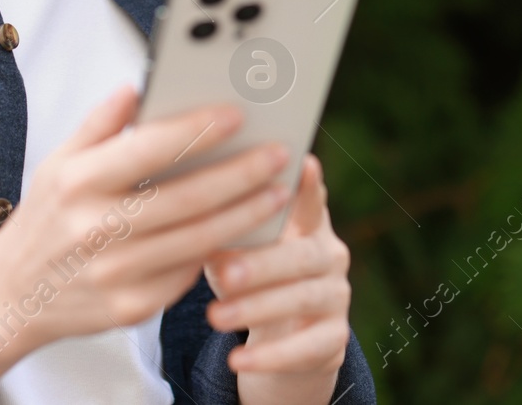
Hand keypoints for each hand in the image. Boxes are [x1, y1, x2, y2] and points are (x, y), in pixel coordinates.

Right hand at [0, 84, 294, 348]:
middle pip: (187, 198)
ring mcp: (114, 272)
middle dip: (242, 173)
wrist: (12, 296)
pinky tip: (244, 230)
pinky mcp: (130, 307)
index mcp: (79, 181)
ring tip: (277, 190)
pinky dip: (219, 250)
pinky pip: (188, 275)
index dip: (199, 130)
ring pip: (198, 240)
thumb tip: (136, 87)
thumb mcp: (58, 164)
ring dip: (246, 214)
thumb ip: (99, 125)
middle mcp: (95, 227)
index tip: (238, 114)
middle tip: (279, 153)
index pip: (151, 148)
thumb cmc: (45, 220)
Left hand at [203, 153, 350, 404]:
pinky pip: (306, 349)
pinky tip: (237, 360)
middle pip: (303, 256)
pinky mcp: (334, 341)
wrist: (280, 340)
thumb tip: (184, 209)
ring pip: (303, 301)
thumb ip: (227, 228)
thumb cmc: (249, 276)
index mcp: (309, 225)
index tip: (301, 162)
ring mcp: (337, 299)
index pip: (311, 200)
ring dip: (257, 309)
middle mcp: (331, 256)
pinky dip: (270, 356)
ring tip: (215, 316)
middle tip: (223, 271)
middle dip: (262, 264)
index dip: (309, 184)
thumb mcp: (238, 249)